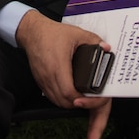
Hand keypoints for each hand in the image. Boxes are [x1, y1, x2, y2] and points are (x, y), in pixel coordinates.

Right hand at [15, 10, 112, 138]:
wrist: (32, 31)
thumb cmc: (52, 33)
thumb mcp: (77, 34)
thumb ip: (94, 41)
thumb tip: (107, 49)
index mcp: (58, 66)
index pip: (70, 93)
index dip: (83, 101)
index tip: (92, 99)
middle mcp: (49, 76)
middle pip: (64, 102)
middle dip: (81, 107)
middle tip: (92, 108)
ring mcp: (43, 80)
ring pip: (58, 101)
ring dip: (71, 104)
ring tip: (84, 103)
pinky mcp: (40, 81)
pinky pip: (52, 97)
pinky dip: (63, 100)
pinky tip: (72, 98)